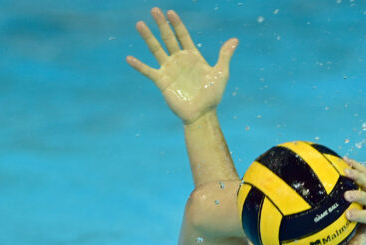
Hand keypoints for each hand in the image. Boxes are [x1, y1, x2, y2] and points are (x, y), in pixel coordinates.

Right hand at [126, 7, 237, 124]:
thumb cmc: (212, 95)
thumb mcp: (221, 73)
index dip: (177, 24)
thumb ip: (225, 55)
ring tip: (140, 24)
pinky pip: (148, 71)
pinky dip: (139, 66)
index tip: (170, 12)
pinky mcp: (162, 81)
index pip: (183, 36)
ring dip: (148, 37)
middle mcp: (179, 60)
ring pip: (156, 50)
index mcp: (192, 56)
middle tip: (154, 9)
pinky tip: (129, 58)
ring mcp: (169, 70)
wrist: (202, 114)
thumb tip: (235, 40)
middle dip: (161, 24)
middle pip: (168, 38)